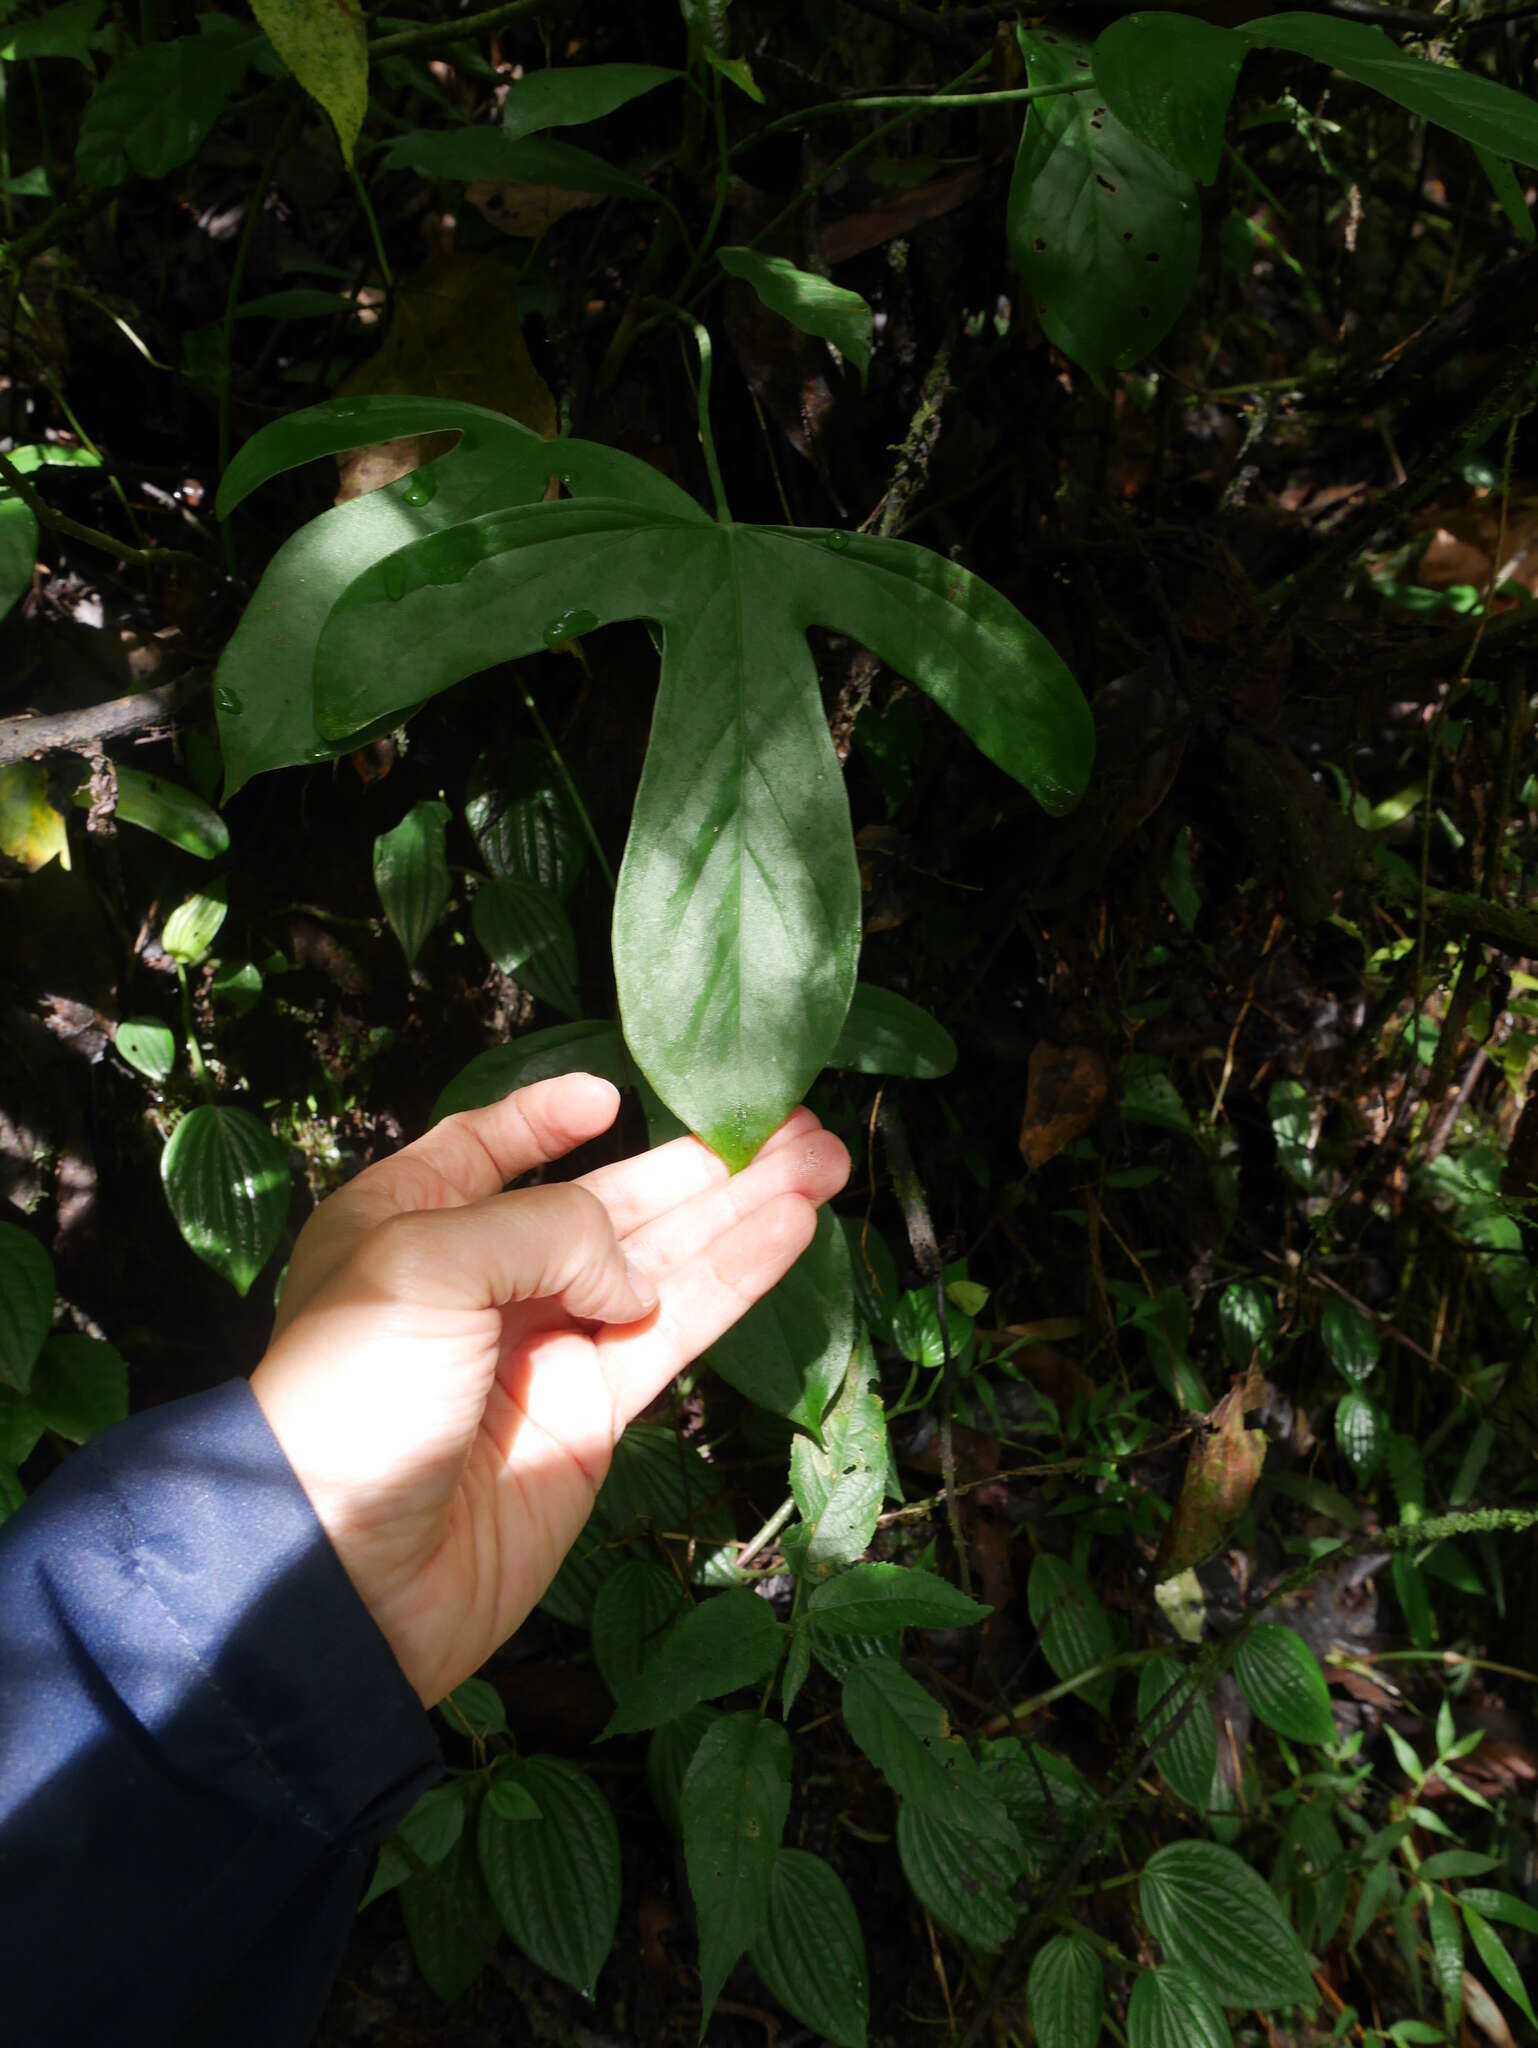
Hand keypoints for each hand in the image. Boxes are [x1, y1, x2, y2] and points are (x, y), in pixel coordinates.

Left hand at [250, 1074, 849, 1706]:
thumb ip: (547, 1231)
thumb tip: (632, 1276)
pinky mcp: (592, 1416)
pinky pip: (675, 1330)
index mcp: (404, 1222)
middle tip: (793, 1122)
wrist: (347, 1573)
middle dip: (696, 1163)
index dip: (543, 1118)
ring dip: (742, 1208)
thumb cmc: (350, 1397)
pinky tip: (791, 1228)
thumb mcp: (421, 1263)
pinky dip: (736, 1278)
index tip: (609, 1093)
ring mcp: (543, 1350)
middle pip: (606, 1203)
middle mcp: (480, 1278)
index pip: (481, 1150)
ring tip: (823, 1157)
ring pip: (661, 1261)